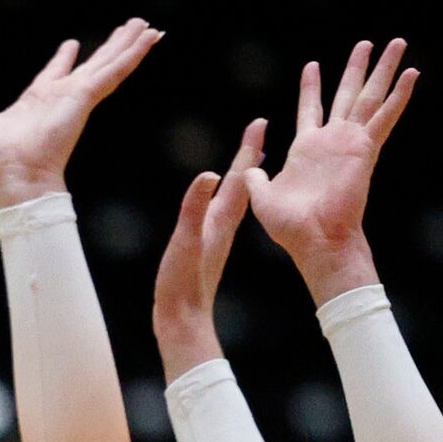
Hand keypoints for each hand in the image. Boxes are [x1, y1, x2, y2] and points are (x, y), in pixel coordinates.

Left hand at [0, 19, 160, 207]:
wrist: (17, 178)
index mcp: (40, 99)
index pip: (56, 72)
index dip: (64, 58)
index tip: (72, 44)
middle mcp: (63, 96)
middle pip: (93, 64)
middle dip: (111, 46)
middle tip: (130, 28)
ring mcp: (78, 96)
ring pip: (110, 64)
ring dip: (130, 45)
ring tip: (150, 27)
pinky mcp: (86, 97)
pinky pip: (115, 72)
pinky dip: (133, 55)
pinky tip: (149, 40)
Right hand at [151, 119, 265, 378]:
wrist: (183, 318)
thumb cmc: (181, 282)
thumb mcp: (185, 241)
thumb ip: (194, 209)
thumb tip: (210, 175)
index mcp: (221, 219)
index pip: (239, 178)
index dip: (248, 150)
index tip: (260, 123)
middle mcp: (224, 224)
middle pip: (242, 183)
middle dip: (250, 156)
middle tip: (259, 131)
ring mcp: (218, 235)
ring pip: (236, 197)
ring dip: (243, 176)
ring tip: (252, 159)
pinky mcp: (210, 246)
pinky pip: (225, 212)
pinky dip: (230, 197)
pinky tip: (227, 199)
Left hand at [246, 38, 416, 302]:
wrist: (315, 240)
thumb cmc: (290, 226)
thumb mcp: (262, 196)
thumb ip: (257, 178)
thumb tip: (248, 170)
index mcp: (306, 148)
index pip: (311, 108)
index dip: (311, 86)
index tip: (312, 65)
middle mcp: (332, 140)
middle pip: (347, 94)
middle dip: (356, 68)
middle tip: (367, 43)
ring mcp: (350, 142)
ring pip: (370, 96)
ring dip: (384, 70)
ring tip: (397, 43)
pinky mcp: (365, 149)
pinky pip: (385, 116)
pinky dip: (400, 96)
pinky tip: (412, 74)